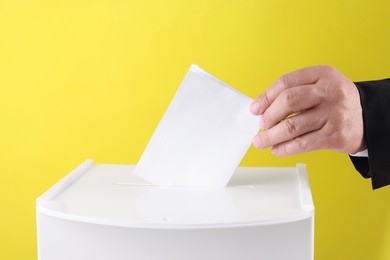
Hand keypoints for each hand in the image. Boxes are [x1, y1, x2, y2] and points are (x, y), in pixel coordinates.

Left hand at [250, 65, 365, 155]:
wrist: (368, 119)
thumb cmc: (335, 102)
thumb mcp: (318, 86)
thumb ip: (292, 92)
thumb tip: (261, 107)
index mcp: (322, 74)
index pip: (286, 82)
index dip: (266, 97)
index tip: (255, 109)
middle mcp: (329, 92)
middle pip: (288, 101)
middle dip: (269, 116)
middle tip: (262, 125)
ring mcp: (334, 114)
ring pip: (293, 126)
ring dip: (271, 136)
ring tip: (262, 141)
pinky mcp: (335, 135)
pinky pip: (303, 144)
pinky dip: (285, 148)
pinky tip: (277, 149)